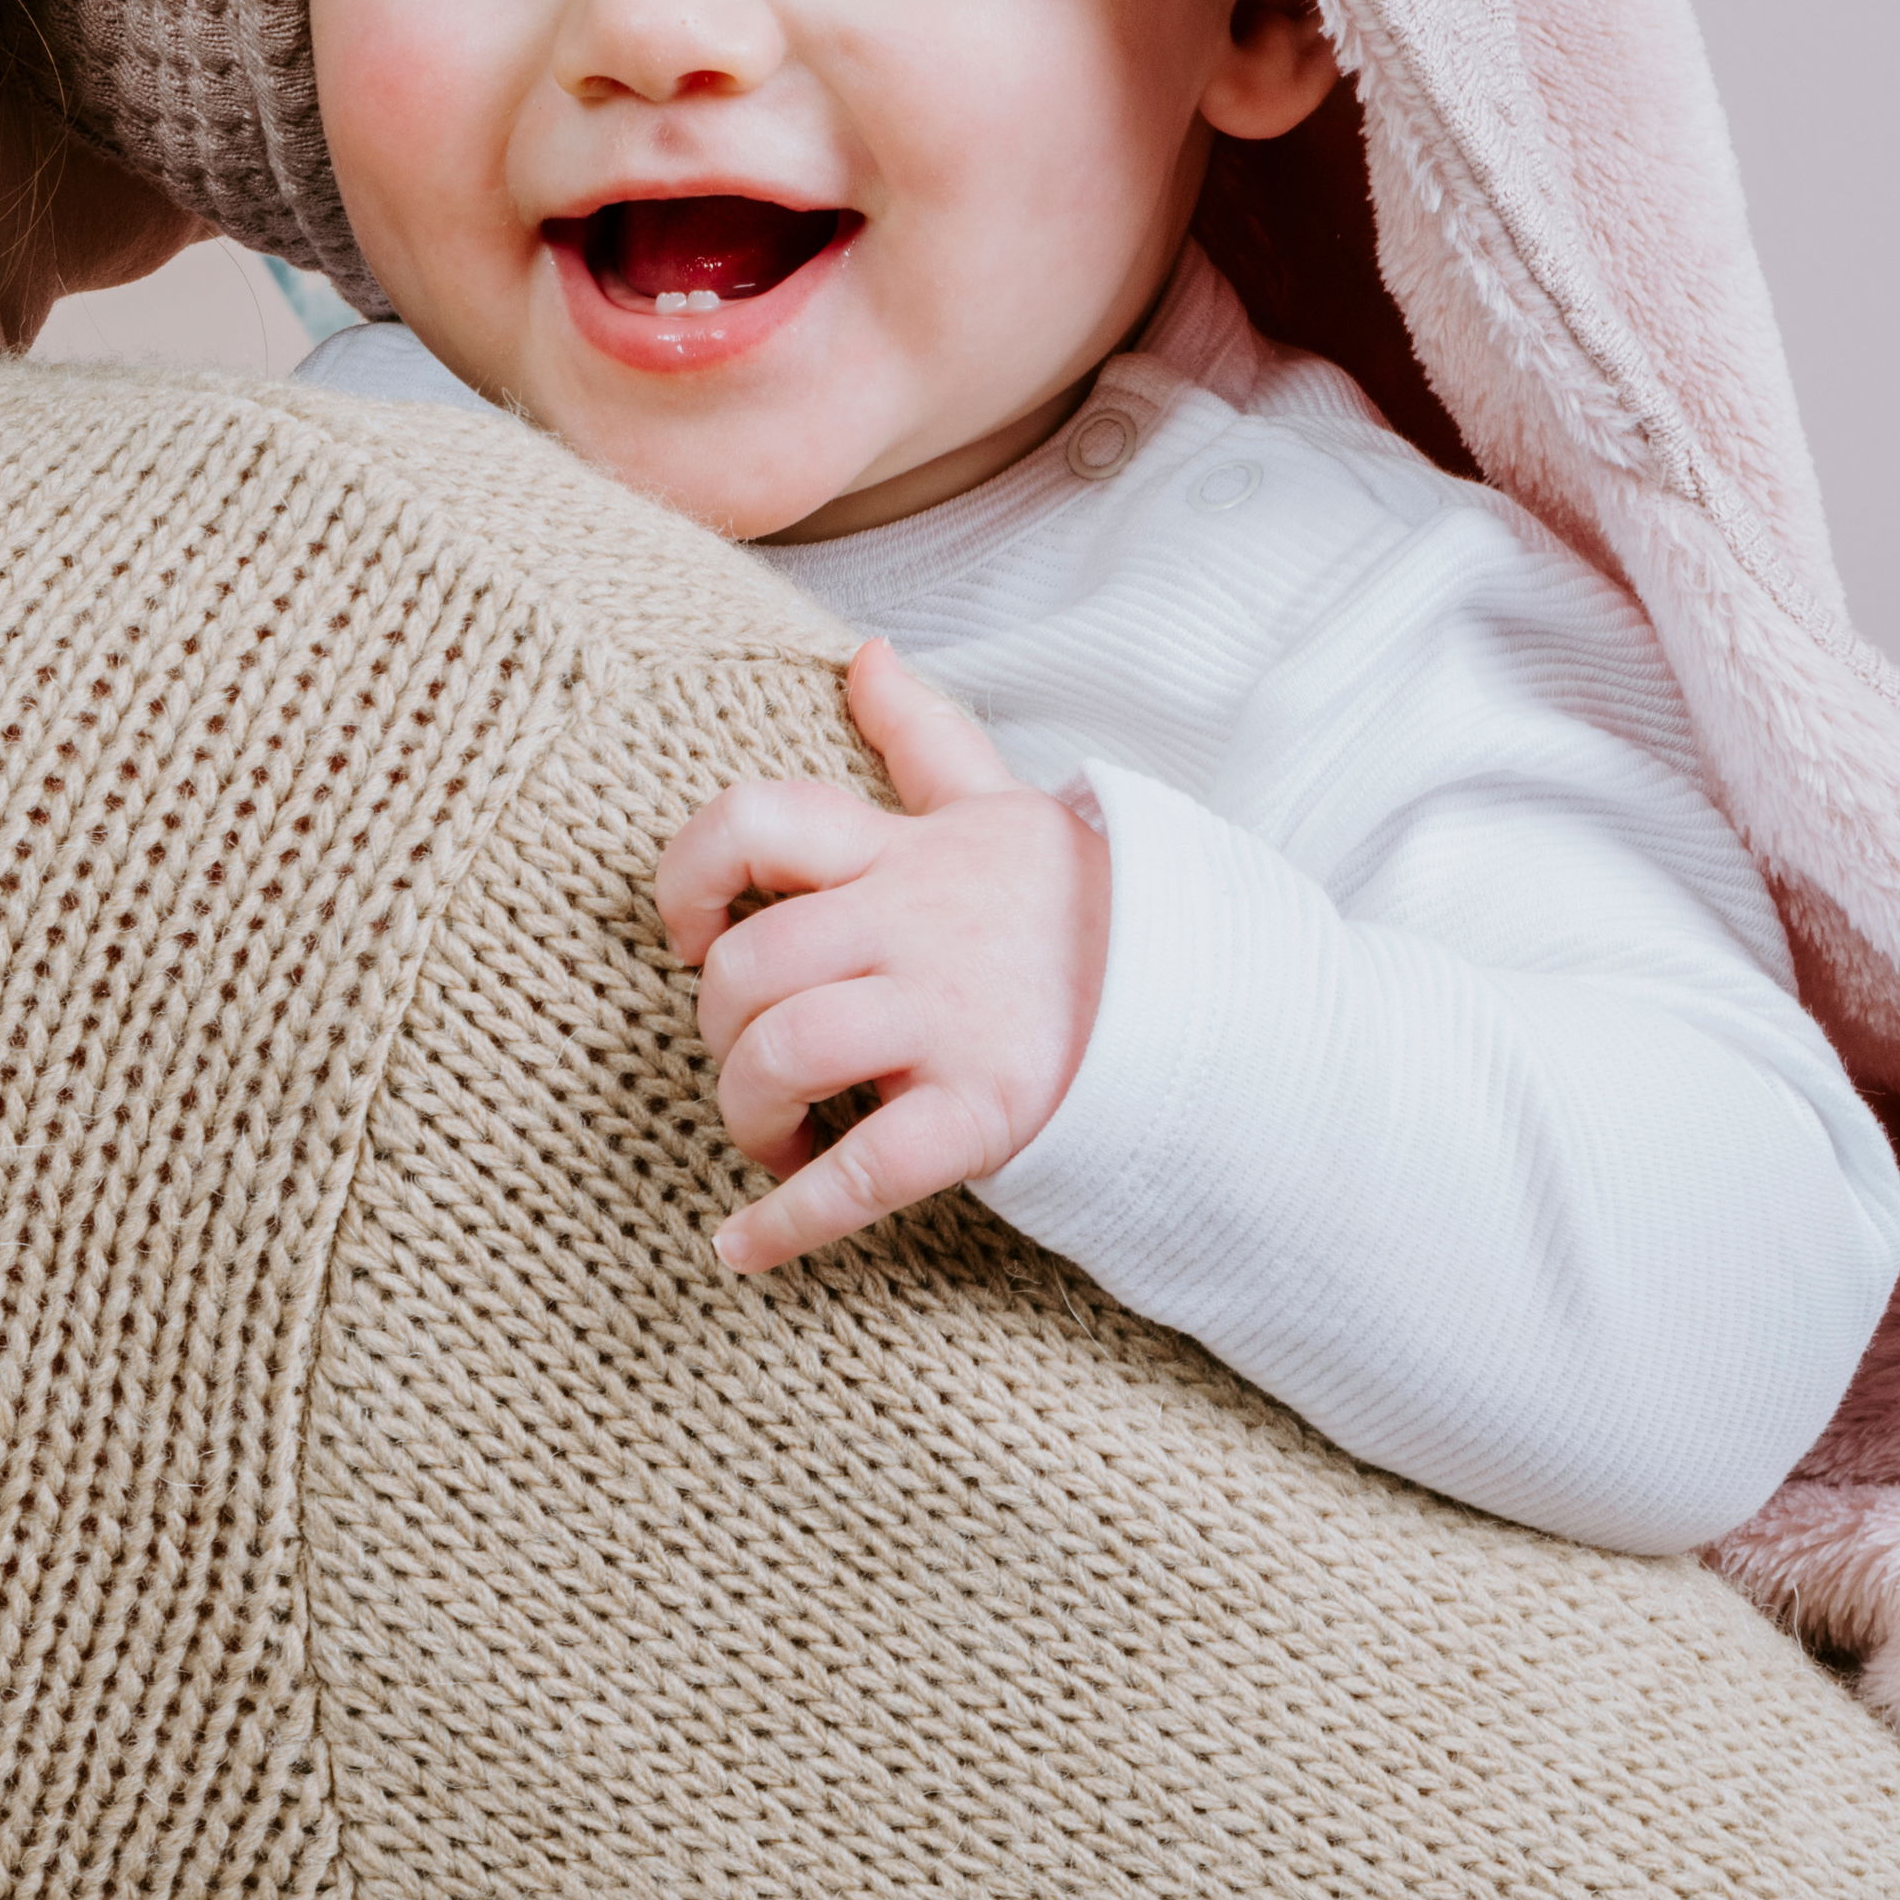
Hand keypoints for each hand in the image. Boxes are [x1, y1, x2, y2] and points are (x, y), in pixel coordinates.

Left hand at [653, 638, 1109, 1274]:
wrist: (1213, 1001)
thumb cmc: (1081, 912)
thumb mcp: (1003, 808)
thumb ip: (923, 736)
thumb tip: (863, 651)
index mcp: (907, 853)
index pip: (757, 821)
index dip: (688, 874)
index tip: (686, 932)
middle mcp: (917, 928)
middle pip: (748, 964)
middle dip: (717, 1031)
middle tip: (750, 1062)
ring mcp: (951, 1022)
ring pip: (784, 1054)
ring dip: (745, 1112)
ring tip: (771, 1135)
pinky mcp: (986, 1113)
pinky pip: (862, 1171)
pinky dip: (786, 1221)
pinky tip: (743, 1247)